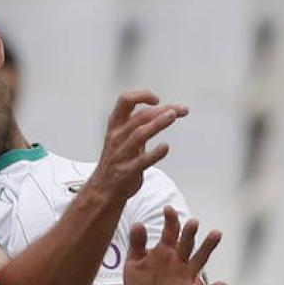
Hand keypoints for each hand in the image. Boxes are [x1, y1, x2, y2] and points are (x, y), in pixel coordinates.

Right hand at [85, 90, 188, 208]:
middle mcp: (117, 137)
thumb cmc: (116, 160)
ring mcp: (121, 154)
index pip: (125, 101)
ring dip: (157, 124)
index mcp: (115, 126)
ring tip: (173, 116)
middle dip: (161, 110)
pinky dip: (155, 153)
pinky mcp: (127, 171)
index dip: (141, 95)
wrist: (103, 189)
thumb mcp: (122, 136)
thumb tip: (164, 110)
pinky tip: (165, 147)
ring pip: (139, 134)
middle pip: (139, 116)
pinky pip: (142, 160)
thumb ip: (139, 123)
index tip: (156, 99)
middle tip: (180, 109)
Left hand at [126, 206, 225, 284]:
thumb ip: (136, 245)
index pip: (169, 232)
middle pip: (186, 244)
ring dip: (207, 248)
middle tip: (193, 222)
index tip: (168, 208)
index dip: (170, 221)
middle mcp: (178, 261)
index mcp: (165, 251)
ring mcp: (185, 276)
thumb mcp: (134, 263)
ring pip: (199, 260)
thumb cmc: (142, 283)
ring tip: (216, 233)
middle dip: (189, 233)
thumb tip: (138, 223)